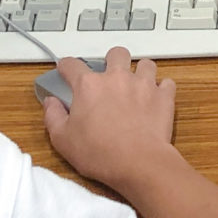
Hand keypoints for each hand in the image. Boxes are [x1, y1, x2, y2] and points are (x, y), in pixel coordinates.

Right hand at [43, 47, 181, 189]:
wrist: (138, 163)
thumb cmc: (100, 153)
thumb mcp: (63, 139)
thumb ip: (53, 116)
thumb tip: (50, 102)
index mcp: (89, 85)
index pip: (72, 64)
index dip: (66, 67)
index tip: (66, 70)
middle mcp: (117, 78)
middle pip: (116, 53)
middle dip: (112, 61)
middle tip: (110, 77)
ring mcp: (143, 84)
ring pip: (145, 64)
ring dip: (140, 72)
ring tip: (136, 86)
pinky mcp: (163, 97)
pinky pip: (167, 83)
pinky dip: (162, 89)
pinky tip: (156, 99)